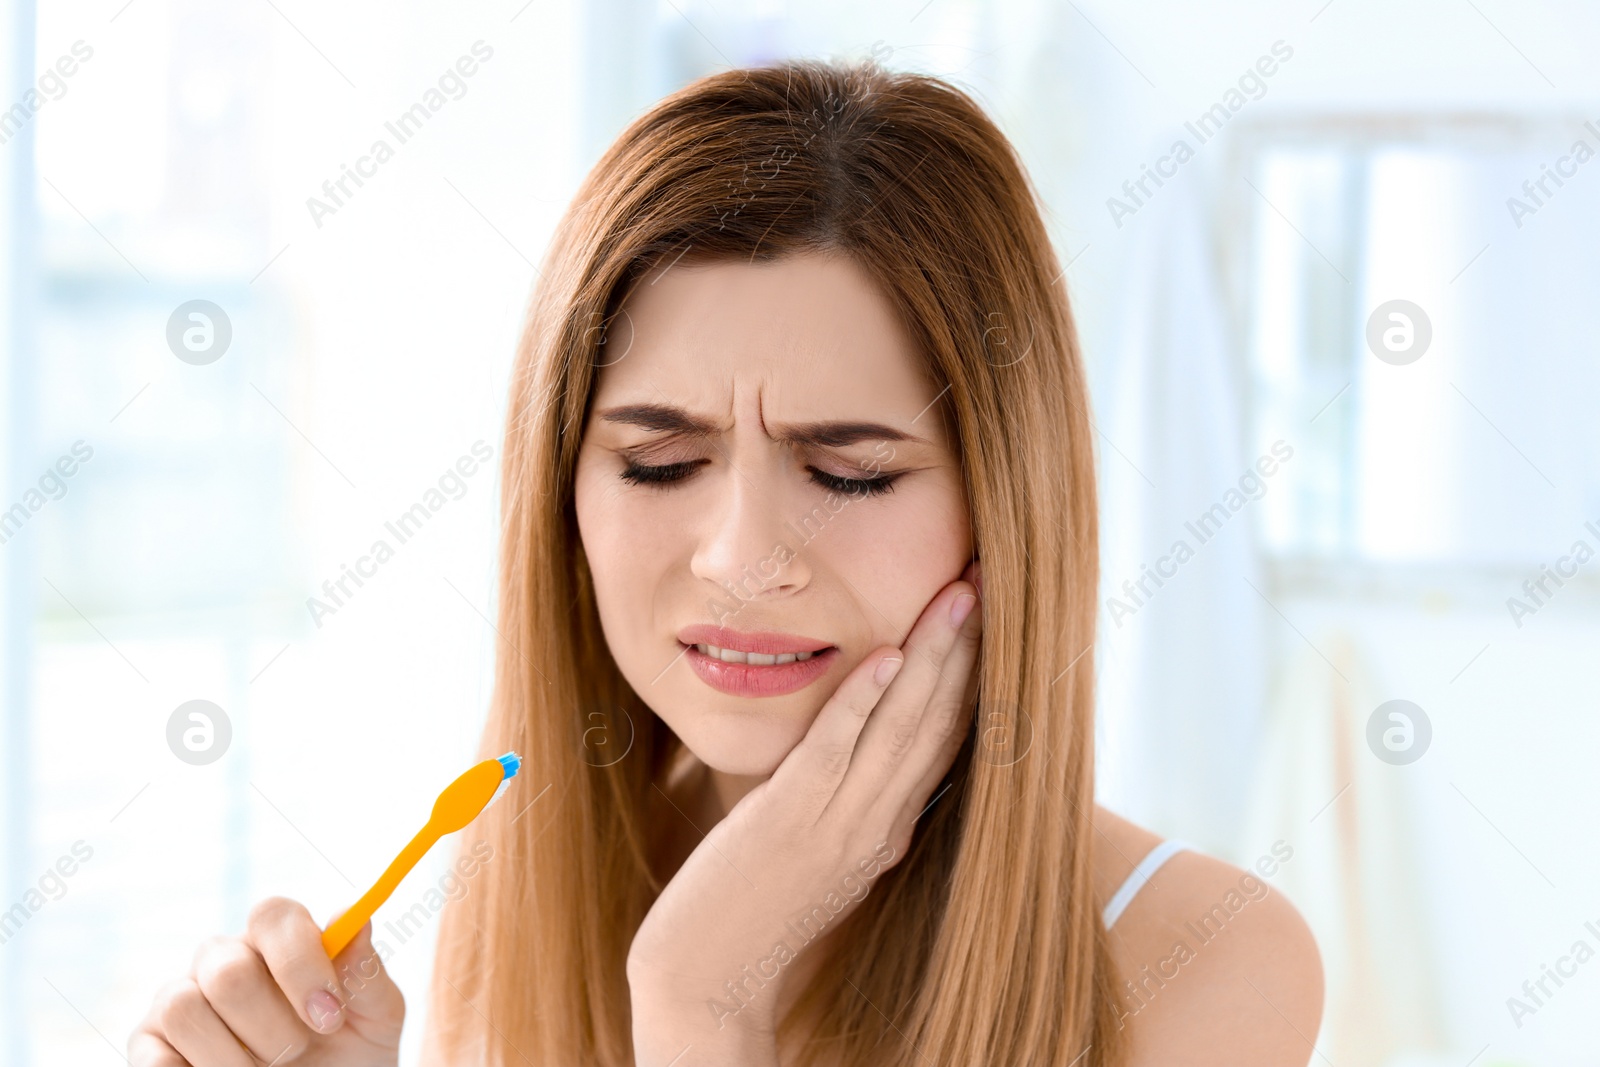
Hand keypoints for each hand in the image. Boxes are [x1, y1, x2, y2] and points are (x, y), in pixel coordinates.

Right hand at [129, 897, 403, 1065]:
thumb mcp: (374, 1018)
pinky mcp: (149, 1046)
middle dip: (271, 1026)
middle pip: (227, 970)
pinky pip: (153, 1056)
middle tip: (298, 1053)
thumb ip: (365, 972)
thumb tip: (356, 919)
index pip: (274, 915)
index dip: (300, 964)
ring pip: (182, 1007)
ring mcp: (179, 998)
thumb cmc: (349, 1054)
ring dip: (231, 1057)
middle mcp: (223, 959)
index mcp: (278, 939)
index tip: (329, 1017)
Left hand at [627, 562, 982, 1065]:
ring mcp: (840, 826)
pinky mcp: (791, 822)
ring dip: (934, 657)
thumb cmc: (757, 904)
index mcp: (893, 828)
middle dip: (971, 648)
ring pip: (903, 728)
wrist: (708, 976)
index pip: (953, 739)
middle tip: (993, 580)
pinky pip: (836, 750)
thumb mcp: (824, 849)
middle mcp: (882, 826)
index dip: (978, 672)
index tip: (993, 613)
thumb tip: (874, 744)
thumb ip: (855, 799)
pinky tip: (885, 655)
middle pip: (943, 723)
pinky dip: (863, 700)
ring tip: (959, 596)